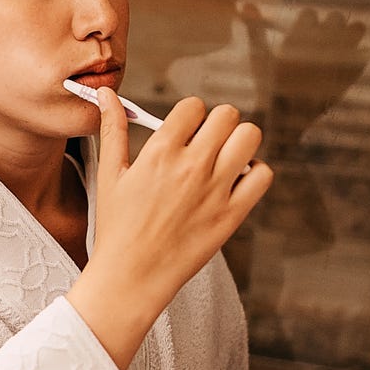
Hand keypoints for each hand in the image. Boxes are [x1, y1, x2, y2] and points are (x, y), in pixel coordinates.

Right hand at [68, 89, 273, 368]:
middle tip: (207, 143)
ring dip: (240, 141)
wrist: (132, 276)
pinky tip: (235, 181)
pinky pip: (263, 176)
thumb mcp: (109, 174)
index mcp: (160, 152)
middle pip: (226, 115)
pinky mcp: (232, 214)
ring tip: (225, 157)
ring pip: (250, 137)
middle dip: (217, 123)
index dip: (190, 115)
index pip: (193, 107)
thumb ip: (112, 128)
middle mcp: (191, 166)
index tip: (185, 132)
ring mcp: (215, 190)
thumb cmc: (117, 227)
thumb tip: (106, 93)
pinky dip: (254, 172)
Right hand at [244, 3, 369, 142]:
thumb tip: (245, 3)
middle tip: (320, 42)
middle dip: (328, 26)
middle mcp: (321, 44)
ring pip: (356, 28)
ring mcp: (339, 58)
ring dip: (348, 33)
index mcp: (297, 37)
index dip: (305, 23)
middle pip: (335, 16)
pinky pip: (365, 53)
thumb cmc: (268, 87)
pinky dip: (358, 55)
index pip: (309, 13)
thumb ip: (255, 28)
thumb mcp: (259, 57)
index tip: (301, 36)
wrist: (286, 120)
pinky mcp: (351, 74)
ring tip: (338, 45)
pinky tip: (347, 61)